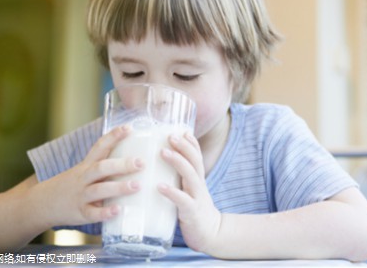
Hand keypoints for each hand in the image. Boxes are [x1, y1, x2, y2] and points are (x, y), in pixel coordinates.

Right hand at [38, 126, 142, 227]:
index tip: (129, 128)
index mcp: (86, 165)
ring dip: (118, 188)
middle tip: (141, 163)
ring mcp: (81, 196)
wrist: (41, 204)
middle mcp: (83, 178)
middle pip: (101, 168)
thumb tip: (134, 158)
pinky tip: (119, 210)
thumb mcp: (84, 171)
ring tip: (136, 186)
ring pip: (99, 190)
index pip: (100, 147)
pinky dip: (105, 212)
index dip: (114, 136)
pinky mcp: (80, 213)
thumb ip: (104, 166)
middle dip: (121, 165)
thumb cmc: (72, 185)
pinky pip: (93, 213)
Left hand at [158, 132, 221, 252]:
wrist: (210, 235)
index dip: (191, 142)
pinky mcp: (191, 213)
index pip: (197, 156)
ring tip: (163, 152)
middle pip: (195, 160)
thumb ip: (178, 179)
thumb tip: (156, 167)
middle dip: (184, 146)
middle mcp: (199, 185)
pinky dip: (171, 192)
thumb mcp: (188, 191)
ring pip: (190, 175)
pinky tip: (159, 186)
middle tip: (170, 135)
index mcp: (197, 179)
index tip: (181, 130)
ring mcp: (197, 198)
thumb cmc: (193, 211)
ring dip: (177, 161)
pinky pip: (182, 200)